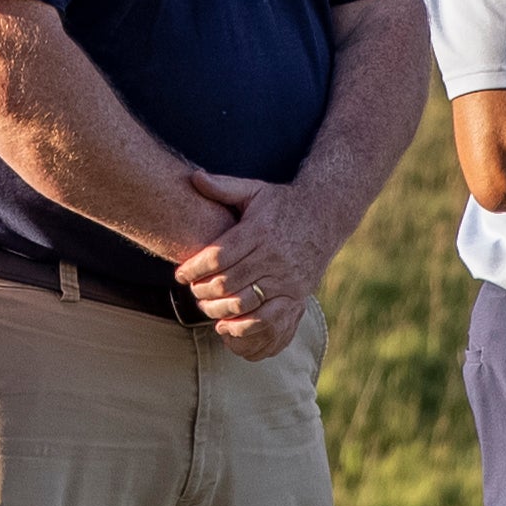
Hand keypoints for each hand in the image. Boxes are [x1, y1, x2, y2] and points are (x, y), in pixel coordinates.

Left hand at [173, 174, 328, 352]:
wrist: (325, 215)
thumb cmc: (281, 203)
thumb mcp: (254, 190)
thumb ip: (223, 187)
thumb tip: (193, 177)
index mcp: (259, 231)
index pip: (218, 256)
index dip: (193, 269)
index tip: (180, 274)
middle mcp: (273, 257)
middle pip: (227, 282)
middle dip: (202, 290)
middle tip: (191, 290)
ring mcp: (287, 279)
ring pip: (244, 303)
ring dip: (218, 309)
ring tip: (205, 305)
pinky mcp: (297, 296)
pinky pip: (268, 320)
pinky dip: (245, 327)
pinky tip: (227, 325)